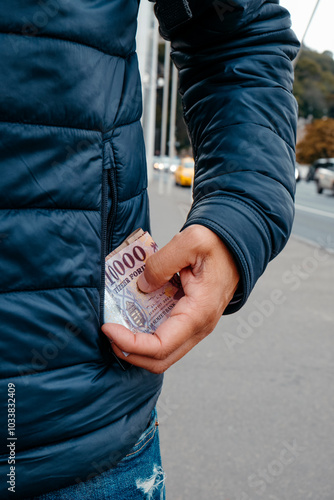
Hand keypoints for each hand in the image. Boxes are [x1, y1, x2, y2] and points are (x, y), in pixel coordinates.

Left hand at [102, 224, 239, 372]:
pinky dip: (144, 334)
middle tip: (107, 329)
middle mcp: (198, 328)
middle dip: (128, 351)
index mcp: (199, 313)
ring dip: (135, 345)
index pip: (160, 347)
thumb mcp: (190, 241)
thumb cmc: (218, 245)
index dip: (130, 344)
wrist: (235, 247)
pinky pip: (165, 338)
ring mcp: (195, 327)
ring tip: (116, 323)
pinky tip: (130, 316)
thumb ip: (162, 262)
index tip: (107, 327)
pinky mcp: (189, 321)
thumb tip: (142, 286)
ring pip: (162, 353)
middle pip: (159, 360)